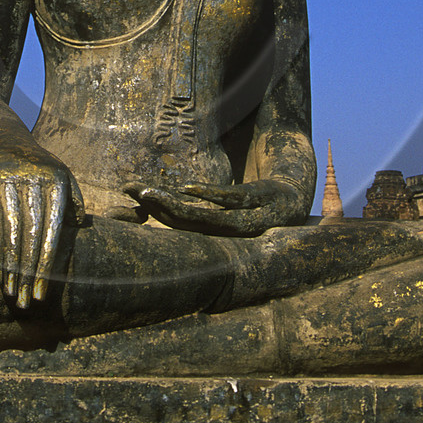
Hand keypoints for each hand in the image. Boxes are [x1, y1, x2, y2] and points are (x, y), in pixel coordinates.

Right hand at [0, 143, 78, 306]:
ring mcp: (9, 181)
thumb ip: (73, 201)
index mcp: (57, 183)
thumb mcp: (61, 176)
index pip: (53, 230)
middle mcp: (34, 181)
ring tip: (11, 294)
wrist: (2, 138)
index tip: (44, 293)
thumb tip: (81, 227)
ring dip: (11, 267)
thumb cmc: (38, 168)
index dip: (48, 264)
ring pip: (12, 232)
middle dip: (30, 272)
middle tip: (27, 302)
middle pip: (32, 235)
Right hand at [124, 179, 300, 235]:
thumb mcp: (227, 206)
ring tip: (150, 195)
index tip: (129, 194)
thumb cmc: (255, 203)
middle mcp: (231, 232)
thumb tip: (165, 195)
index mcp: (218, 232)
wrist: (294, 194)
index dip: (155, 212)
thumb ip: (199, 204)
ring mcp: (247, 218)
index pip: (180, 226)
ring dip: (176, 208)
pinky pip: (232, 201)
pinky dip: (209, 197)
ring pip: (208, 219)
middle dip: (158, 210)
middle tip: (133, 193)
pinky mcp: (262, 200)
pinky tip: (187, 190)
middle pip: (189, 225)